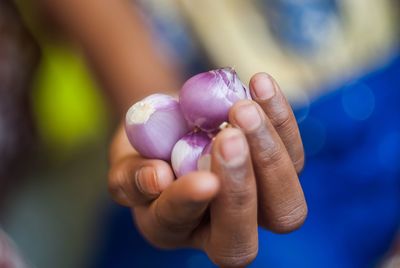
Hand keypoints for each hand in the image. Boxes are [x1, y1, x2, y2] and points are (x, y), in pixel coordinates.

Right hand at [108, 73, 306, 266]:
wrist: (174, 125)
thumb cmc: (144, 148)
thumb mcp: (123, 162)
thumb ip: (131, 177)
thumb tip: (158, 178)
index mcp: (175, 228)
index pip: (184, 228)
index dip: (188, 202)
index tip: (197, 173)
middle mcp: (220, 226)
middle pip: (244, 239)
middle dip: (240, 189)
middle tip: (228, 136)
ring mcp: (257, 200)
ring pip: (284, 202)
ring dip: (268, 152)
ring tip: (242, 108)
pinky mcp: (279, 167)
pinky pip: (293, 152)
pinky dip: (280, 119)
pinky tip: (260, 85)